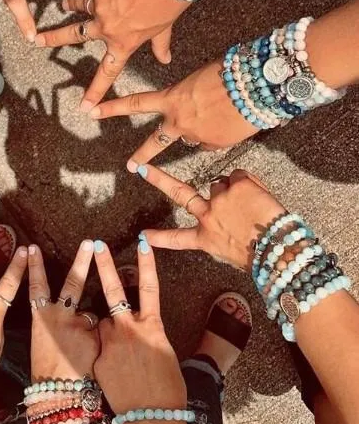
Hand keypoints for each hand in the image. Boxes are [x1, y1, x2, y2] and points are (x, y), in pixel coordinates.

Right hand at [27, 242, 99, 379]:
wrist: (58, 397)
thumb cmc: (48, 371)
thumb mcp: (45, 341)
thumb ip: (61, 322)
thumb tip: (78, 315)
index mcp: (40, 318)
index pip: (37, 286)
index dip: (33, 267)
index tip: (30, 248)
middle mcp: (59, 317)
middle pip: (72, 283)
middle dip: (81, 260)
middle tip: (90, 242)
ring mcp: (80, 326)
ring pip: (90, 314)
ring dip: (89, 325)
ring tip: (85, 338)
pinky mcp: (97, 336)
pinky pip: (102, 333)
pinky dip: (100, 342)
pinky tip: (93, 358)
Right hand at [35, 0, 187, 109]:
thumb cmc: (170, 1)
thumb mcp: (164, 27)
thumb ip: (159, 44)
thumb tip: (166, 59)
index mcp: (123, 43)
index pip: (107, 72)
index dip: (95, 91)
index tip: (84, 107)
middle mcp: (107, 29)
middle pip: (74, 35)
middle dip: (53, 38)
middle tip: (37, 41)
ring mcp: (100, 8)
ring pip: (81, 7)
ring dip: (70, 5)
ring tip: (63, 5)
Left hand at [90, 60, 257, 168]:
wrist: (258, 86)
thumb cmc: (230, 71)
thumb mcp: (200, 78)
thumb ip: (188, 96)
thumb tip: (191, 112)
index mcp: (171, 98)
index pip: (135, 103)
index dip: (112, 108)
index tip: (92, 111)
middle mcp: (179, 121)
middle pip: (155, 142)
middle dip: (142, 155)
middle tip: (130, 166)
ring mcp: (197, 135)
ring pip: (190, 139)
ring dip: (196, 132)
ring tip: (213, 121)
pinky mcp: (216, 145)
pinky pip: (212, 142)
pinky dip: (217, 135)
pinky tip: (229, 122)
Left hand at [93, 241, 186, 423]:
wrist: (151, 420)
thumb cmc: (168, 390)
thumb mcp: (165, 354)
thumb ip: (149, 333)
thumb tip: (140, 325)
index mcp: (152, 326)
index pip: (149, 287)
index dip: (146, 264)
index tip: (142, 243)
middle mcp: (129, 329)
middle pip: (113, 290)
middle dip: (104, 265)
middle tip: (97, 244)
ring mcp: (110, 342)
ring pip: (101, 322)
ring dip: (106, 327)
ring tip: (121, 351)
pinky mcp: (98, 357)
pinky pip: (97, 346)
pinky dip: (102, 352)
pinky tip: (114, 371)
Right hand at [138, 164, 285, 270]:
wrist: (279, 248)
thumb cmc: (263, 255)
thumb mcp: (235, 252)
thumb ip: (224, 233)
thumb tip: (228, 217)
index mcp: (207, 238)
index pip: (177, 238)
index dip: (159, 236)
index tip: (143, 236)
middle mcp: (208, 216)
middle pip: (179, 193)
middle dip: (159, 179)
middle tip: (143, 168)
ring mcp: (220, 198)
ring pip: (221, 183)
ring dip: (232, 189)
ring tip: (250, 203)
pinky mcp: (236, 185)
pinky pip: (240, 175)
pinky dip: (249, 182)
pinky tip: (258, 195)